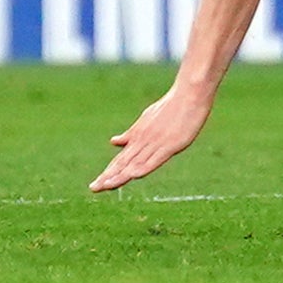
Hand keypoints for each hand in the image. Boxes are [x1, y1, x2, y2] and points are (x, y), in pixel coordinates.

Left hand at [90, 85, 211, 191]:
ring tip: (105, 186)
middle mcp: (143, 140)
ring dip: (120, 175)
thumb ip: (130, 134)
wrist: (189, 93)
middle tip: (93, 188)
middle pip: (123, 162)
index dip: (109, 172)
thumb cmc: (170, 106)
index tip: (96, 184)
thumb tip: (113, 142)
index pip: (120, 159)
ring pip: (135, 163)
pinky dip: (143, 167)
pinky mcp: (170, 144)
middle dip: (108, 177)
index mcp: (137, 136)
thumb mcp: (146, 120)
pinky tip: (133, 176)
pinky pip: (155, 158)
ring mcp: (156, 142)